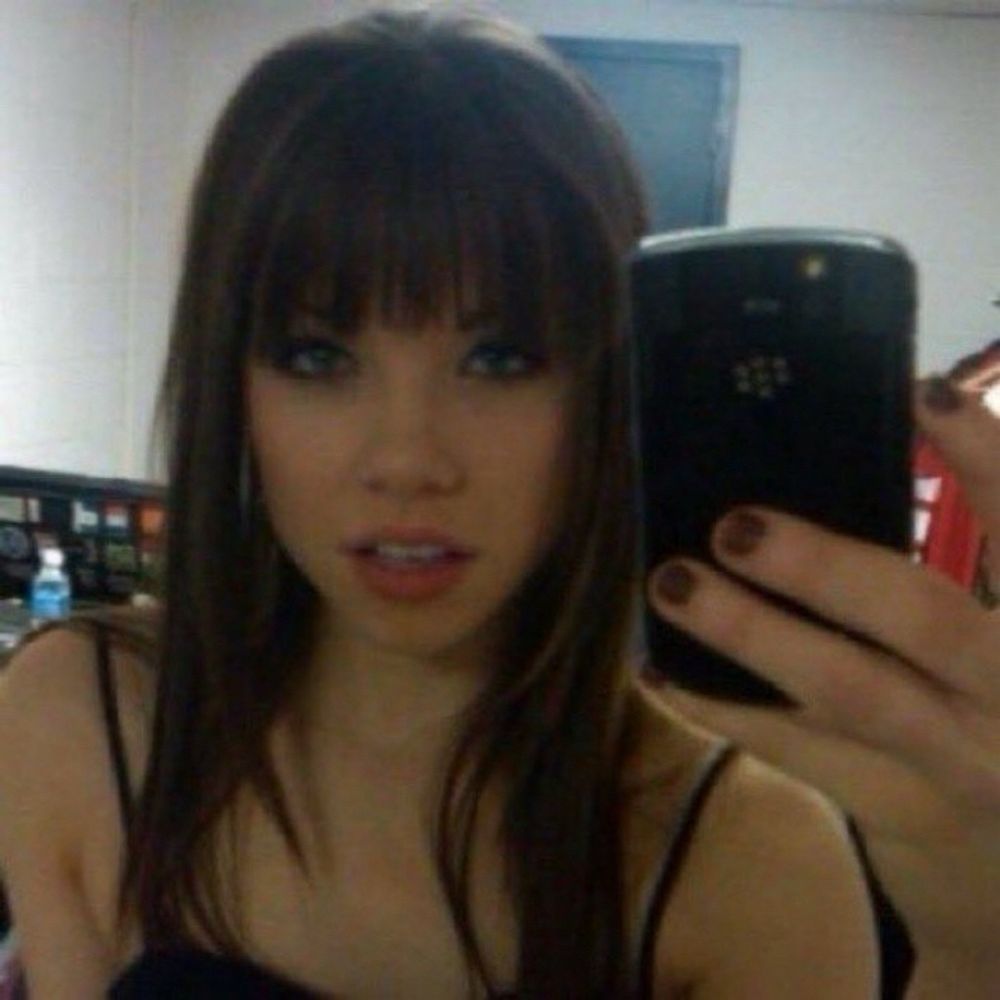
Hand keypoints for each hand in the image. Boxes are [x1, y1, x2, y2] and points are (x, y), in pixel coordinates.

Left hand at [643, 376, 999, 990]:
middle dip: (825, 568)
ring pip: (849, 690)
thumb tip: (853, 473)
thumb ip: (965, 581)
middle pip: (924, 620)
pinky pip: (796, 752)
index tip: (921, 390)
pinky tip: (661, 667)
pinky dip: (722, 705)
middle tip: (734, 527)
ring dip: (752, 633)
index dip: (985, 458)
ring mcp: (960, 765)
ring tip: (674, 582)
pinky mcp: (900, 812)